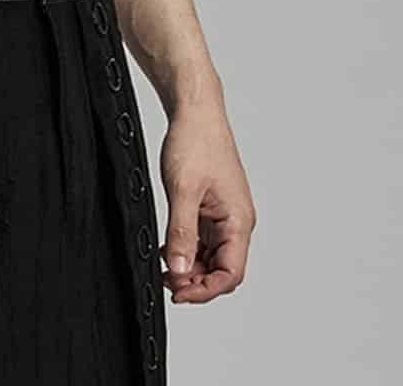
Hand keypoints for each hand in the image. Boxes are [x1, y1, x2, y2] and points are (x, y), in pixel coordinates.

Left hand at [157, 100, 256, 303]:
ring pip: (211, 256)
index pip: (230, 274)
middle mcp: (236, 221)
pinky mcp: (212, 206)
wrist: (195, 110)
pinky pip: (203, 239)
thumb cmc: (196, 141)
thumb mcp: (183, 190)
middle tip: (166, 279)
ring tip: (164, 265)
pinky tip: (168, 247)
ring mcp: (224, 214)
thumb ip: (181, 232)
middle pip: (222, 269)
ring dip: (190, 265)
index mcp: (238, 220)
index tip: (178, 292)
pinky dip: (187, 247)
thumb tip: (178, 269)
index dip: (205, 290)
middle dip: (195, 280)